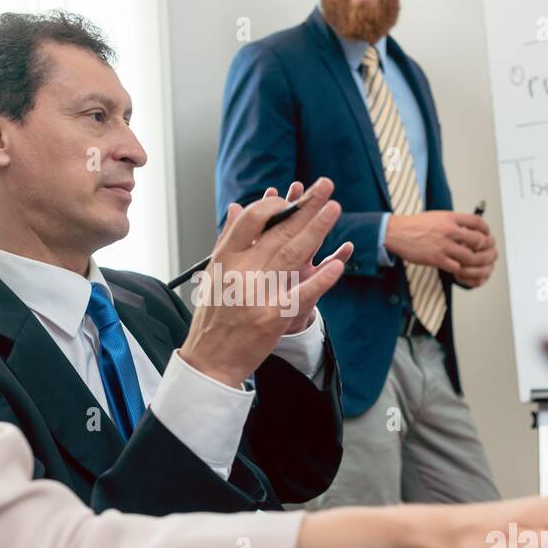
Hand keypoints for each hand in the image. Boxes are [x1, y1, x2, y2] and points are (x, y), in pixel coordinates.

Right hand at [181, 177, 351, 386]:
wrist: (209, 360)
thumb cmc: (213, 315)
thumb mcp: (214, 273)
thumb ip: (227, 239)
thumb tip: (236, 208)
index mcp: (224, 258)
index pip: (251, 219)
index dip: (275, 204)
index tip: (291, 198)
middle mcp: (240, 272)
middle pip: (278, 231)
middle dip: (305, 207)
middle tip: (325, 187)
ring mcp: (257, 294)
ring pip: (292, 254)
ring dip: (317, 230)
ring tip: (334, 210)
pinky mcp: (273, 318)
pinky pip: (302, 293)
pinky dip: (321, 278)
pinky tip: (338, 264)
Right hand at [384, 210, 497, 286]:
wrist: (397, 233)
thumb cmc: (414, 225)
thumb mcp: (436, 216)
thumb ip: (452, 221)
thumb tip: (466, 227)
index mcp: (450, 218)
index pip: (477, 222)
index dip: (486, 230)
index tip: (487, 235)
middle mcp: (449, 231)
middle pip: (478, 240)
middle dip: (484, 248)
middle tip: (483, 251)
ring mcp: (443, 246)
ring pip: (470, 257)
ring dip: (474, 262)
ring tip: (472, 263)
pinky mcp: (437, 259)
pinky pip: (456, 267)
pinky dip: (459, 270)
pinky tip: (457, 269)